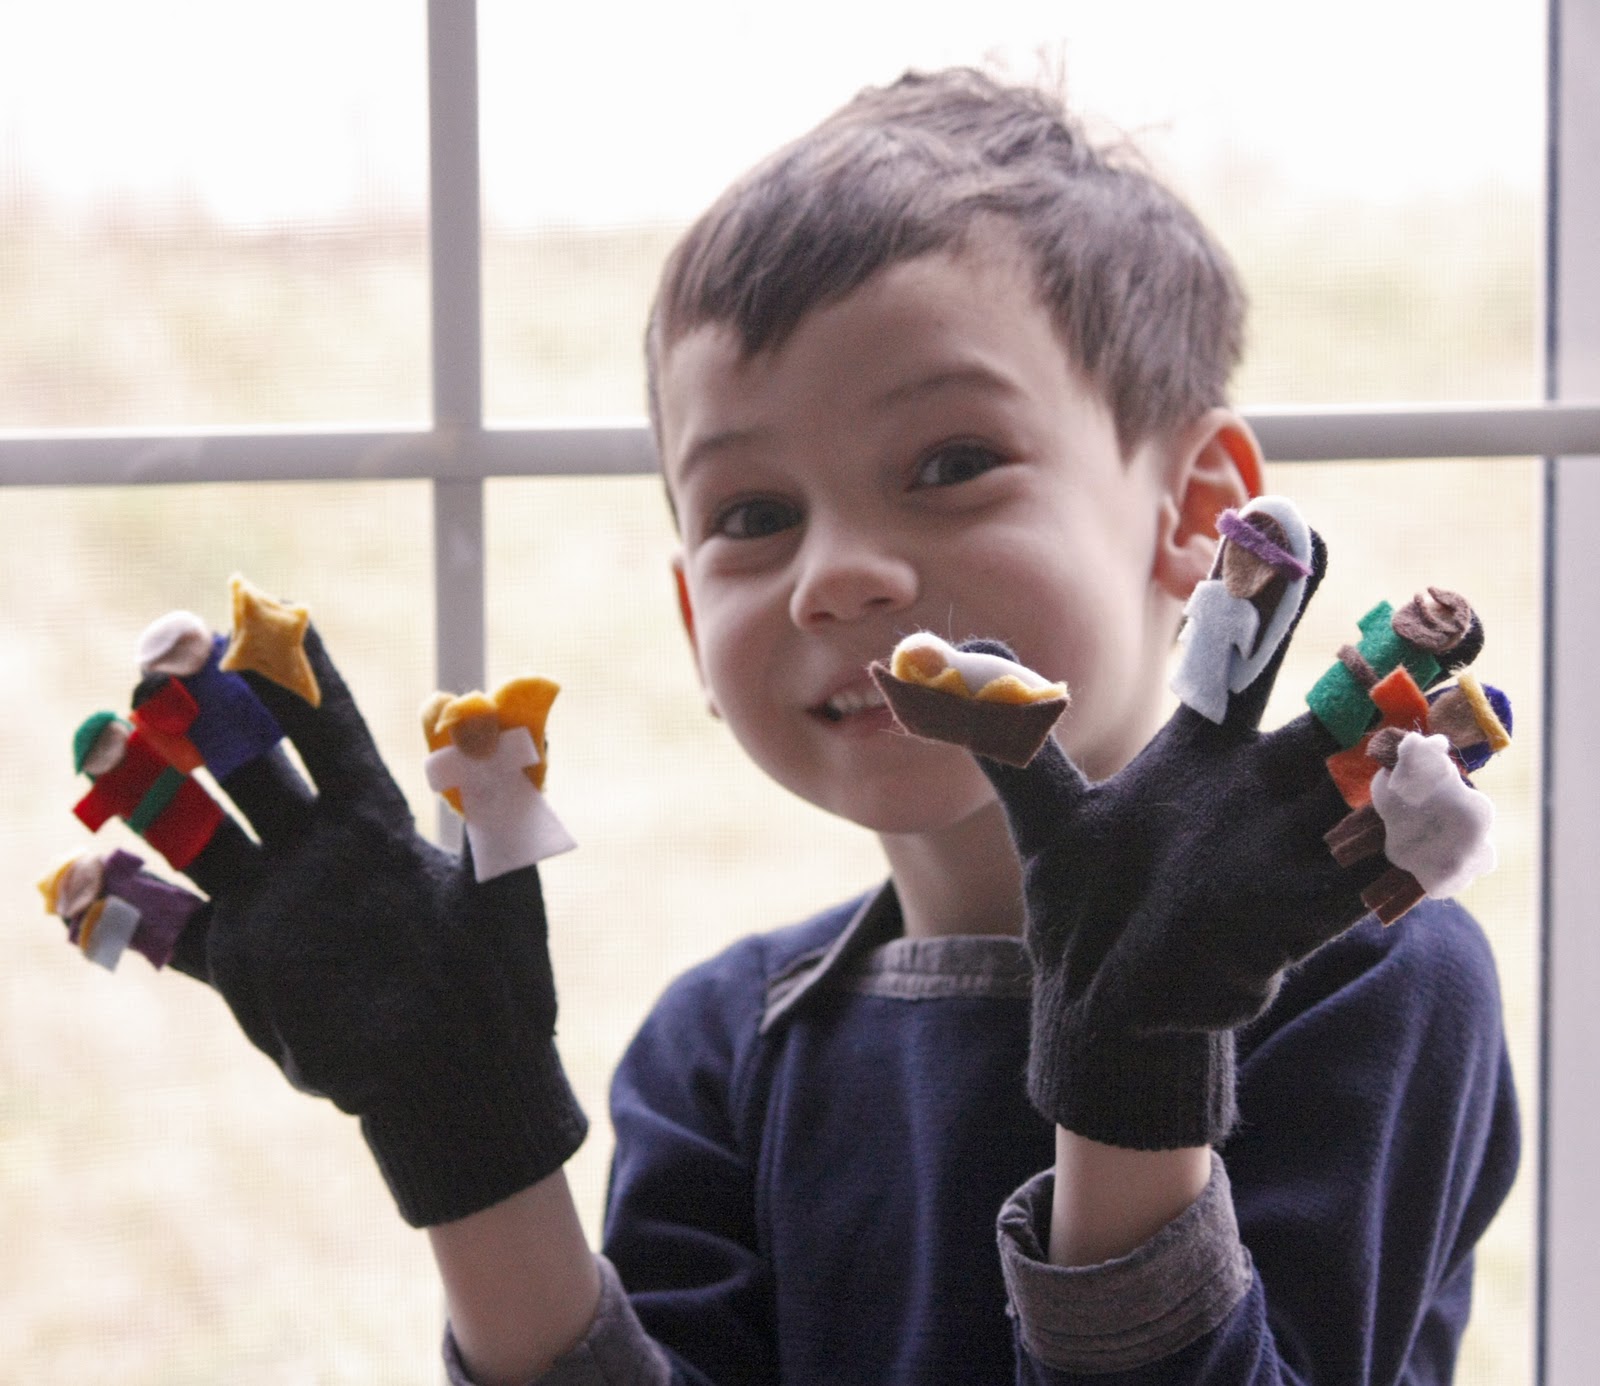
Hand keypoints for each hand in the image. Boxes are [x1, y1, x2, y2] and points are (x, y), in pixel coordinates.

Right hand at [71, 598, 584, 1226]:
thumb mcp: (506, 888)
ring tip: (100, 741)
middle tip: (161, 659)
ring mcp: (268, 900)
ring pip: (192, 828)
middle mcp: (310, 847)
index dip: (292, 675)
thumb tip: (497, 706)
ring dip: (146, 786)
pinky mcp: (238, 964)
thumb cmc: (498, 980)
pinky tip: (79, 875)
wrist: (460, 1077)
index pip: (325, 728)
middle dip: (201, 709)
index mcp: (373, 819)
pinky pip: (166, 928)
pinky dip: (121, 903)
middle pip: (245, 762)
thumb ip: (498, 803)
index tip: (256, 615)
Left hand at [873, 500, 1502, 1149]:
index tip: (1280, 523)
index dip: (1264, 598)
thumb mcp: (1046, 817)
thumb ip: (1007, 735)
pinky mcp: (1298, 912)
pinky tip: (1451, 810)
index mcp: (1204, 757)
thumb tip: (948, 653)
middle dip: (1379, 662)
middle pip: (1329, 710)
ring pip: (1366, 784)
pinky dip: (1410, 844)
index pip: (1241, 661)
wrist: (1102, 1008)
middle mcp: (1258, 788)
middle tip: (1423, 607)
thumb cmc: (1087, 906)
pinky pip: (1370, 873)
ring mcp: (1285, 847)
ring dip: (1410, 746)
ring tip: (1451, 703)